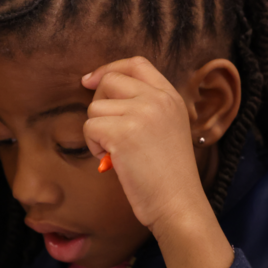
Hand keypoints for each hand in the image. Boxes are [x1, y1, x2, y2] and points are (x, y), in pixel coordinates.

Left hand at [81, 57, 205, 234]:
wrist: (177, 203)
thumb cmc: (166, 174)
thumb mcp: (166, 128)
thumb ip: (144, 107)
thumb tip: (100, 88)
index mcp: (171, 97)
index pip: (136, 64)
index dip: (110, 68)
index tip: (90, 81)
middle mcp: (158, 100)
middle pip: (110, 81)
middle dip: (98, 104)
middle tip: (107, 132)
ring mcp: (141, 114)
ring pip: (95, 108)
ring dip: (96, 132)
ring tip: (117, 152)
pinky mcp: (123, 133)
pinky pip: (89, 127)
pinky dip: (93, 146)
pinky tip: (112, 160)